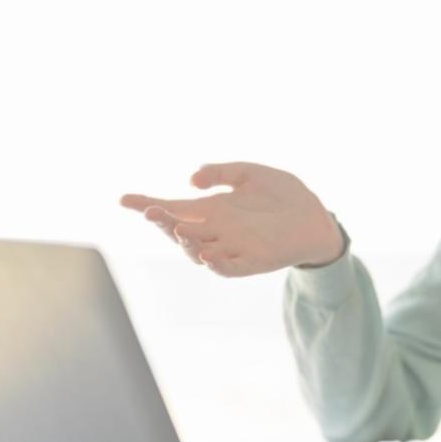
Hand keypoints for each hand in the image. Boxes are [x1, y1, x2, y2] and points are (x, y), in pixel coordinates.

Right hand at [118, 162, 343, 277]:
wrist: (316, 217)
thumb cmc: (282, 194)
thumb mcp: (250, 174)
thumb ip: (221, 173)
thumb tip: (191, 178)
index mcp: (212, 210)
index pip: (173, 208)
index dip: (147, 205)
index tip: (124, 199)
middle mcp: (216, 232)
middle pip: (179, 231)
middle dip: (162, 222)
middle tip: (151, 211)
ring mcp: (232, 248)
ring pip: (199, 252)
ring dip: (186, 242)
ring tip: (176, 229)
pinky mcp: (253, 262)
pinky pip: (229, 268)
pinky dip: (217, 264)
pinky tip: (207, 255)